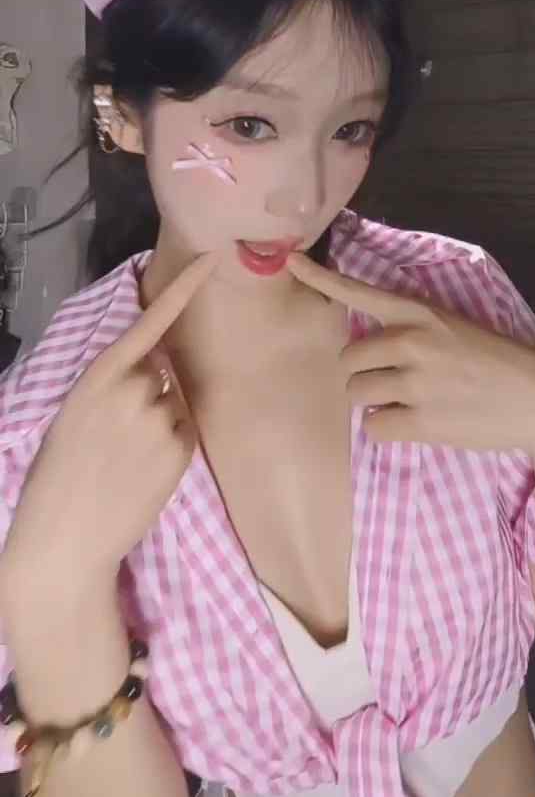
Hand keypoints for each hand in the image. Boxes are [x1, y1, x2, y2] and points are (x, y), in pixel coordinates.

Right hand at [0, 252, 218, 598]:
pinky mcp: (181, 449)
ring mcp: (160, 419)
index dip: (183, 288)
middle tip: (116, 434)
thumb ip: (114, 382)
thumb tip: (152, 367)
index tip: (212, 259)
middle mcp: (134, 389)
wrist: (67, 537)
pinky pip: (186, 430)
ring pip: (175, 402)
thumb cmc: (62, 472)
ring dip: (161, 419)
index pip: (149, 321)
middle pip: (162, 370)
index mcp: (99, 374)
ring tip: (128, 457)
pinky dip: (172, 444)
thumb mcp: (77, 411)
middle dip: (150, 390)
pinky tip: (144, 470)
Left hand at [286, 252, 534, 456]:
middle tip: (397, 384)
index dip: (320, 277)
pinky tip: (418, 423)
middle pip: (349, 360)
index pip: (358, 291)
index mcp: (420, 312)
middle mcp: (411, 340)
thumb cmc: (498, 364)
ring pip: (358, 394)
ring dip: (377, 403)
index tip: (289, 260)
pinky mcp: (421, 418)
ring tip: (413, 403)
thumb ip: (413, 332)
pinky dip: (388, 429)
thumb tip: (373, 349)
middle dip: (365, 375)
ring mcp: (415, 380)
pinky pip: (374, 427)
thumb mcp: (455, 329)